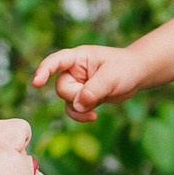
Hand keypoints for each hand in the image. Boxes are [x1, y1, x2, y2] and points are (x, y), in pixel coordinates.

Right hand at [31, 45, 147, 121]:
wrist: (136, 74)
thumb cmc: (125, 68)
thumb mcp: (111, 77)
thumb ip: (93, 90)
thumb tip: (78, 106)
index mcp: (78, 57)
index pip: (56, 61)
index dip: (44, 71)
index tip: (37, 83)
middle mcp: (73, 70)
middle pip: (62, 89)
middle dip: (77, 97)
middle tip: (96, 95)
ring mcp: (77, 84)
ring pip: (67, 101)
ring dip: (80, 108)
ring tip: (96, 109)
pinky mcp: (82, 97)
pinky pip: (74, 109)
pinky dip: (81, 115)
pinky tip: (94, 117)